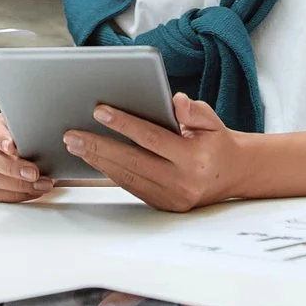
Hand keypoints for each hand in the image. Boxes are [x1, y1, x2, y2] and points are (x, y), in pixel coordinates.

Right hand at [0, 113, 54, 203]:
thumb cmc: (40, 139)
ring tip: (42, 184)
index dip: (1, 140)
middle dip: (13, 168)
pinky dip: (19, 194)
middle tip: (34, 172)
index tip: (14, 148)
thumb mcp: (41, 129)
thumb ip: (42, 131)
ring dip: (19, 185)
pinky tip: (35, 190)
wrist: (45, 154)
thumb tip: (62, 135)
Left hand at [64, 94, 246, 212]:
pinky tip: (94, 158)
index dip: (124, 124)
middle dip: (99, 146)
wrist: (233, 175)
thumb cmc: (216, 143)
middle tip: (72, 134)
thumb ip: (195, 110)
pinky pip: (130, 186)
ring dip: (97, 161)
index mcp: (194, 160)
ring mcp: (170, 198)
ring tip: (75, 144)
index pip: (152, 139)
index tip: (99, 111)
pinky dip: (109, 172)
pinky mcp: (162, 205)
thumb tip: (175, 100)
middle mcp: (181, 183)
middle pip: (132, 162)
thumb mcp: (213, 121)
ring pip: (126, 177)